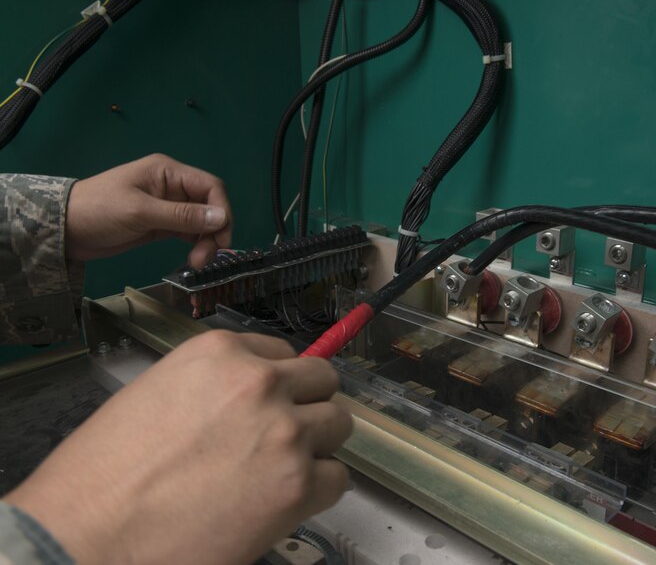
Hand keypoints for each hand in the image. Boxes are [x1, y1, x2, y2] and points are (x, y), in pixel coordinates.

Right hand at [4, 331, 352, 564]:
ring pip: (338, 425)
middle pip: (323, 381)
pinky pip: (338, 478)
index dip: (278, 383)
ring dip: (317, 446)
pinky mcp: (297, 486)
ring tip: (281, 470)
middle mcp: (260, 383)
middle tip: (282, 435)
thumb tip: (251, 398)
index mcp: (221, 353)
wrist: (84, 534)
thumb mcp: (158, 392)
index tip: (270, 404)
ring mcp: (284, 433)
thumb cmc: (103, 474)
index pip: (283, 354)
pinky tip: (283, 501)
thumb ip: (215, 387)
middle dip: (307, 406)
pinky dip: (318, 490)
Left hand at [66, 153, 231, 267]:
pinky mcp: (161, 225)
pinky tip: (192, 258)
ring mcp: (168, 206)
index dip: (222, 211)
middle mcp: (172, 186)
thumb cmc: (99, 211)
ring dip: (205, 241)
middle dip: (214, 231)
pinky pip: (189, 232)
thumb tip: (222, 218)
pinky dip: (195, 244)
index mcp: (168, 172)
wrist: (65, 229)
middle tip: (205, 259)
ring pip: (202, 222)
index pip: (210, 187)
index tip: (221, 238)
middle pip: (209, 206)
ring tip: (196, 263)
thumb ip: (182, 216)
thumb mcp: (141, 212)